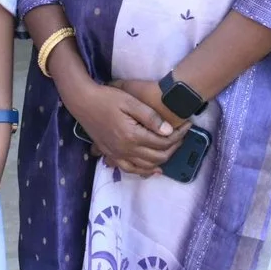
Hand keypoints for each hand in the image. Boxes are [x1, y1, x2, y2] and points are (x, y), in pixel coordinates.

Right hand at [62, 73, 179, 176]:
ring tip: (172, 149)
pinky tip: (153, 169)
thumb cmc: (107, 98)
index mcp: (132, 135)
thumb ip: (151, 117)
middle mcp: (125, 150)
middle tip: (183, 136)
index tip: (188, 125)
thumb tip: (169, 131)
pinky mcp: (111, 155)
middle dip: (174, 147)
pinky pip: (130, 169)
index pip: (163, 142)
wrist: (83, 102)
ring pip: (146, 166)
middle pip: (158, 156)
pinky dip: (144, 171)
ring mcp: (117, 154)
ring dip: (162, 160)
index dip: (179, 135)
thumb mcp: (131, 102)